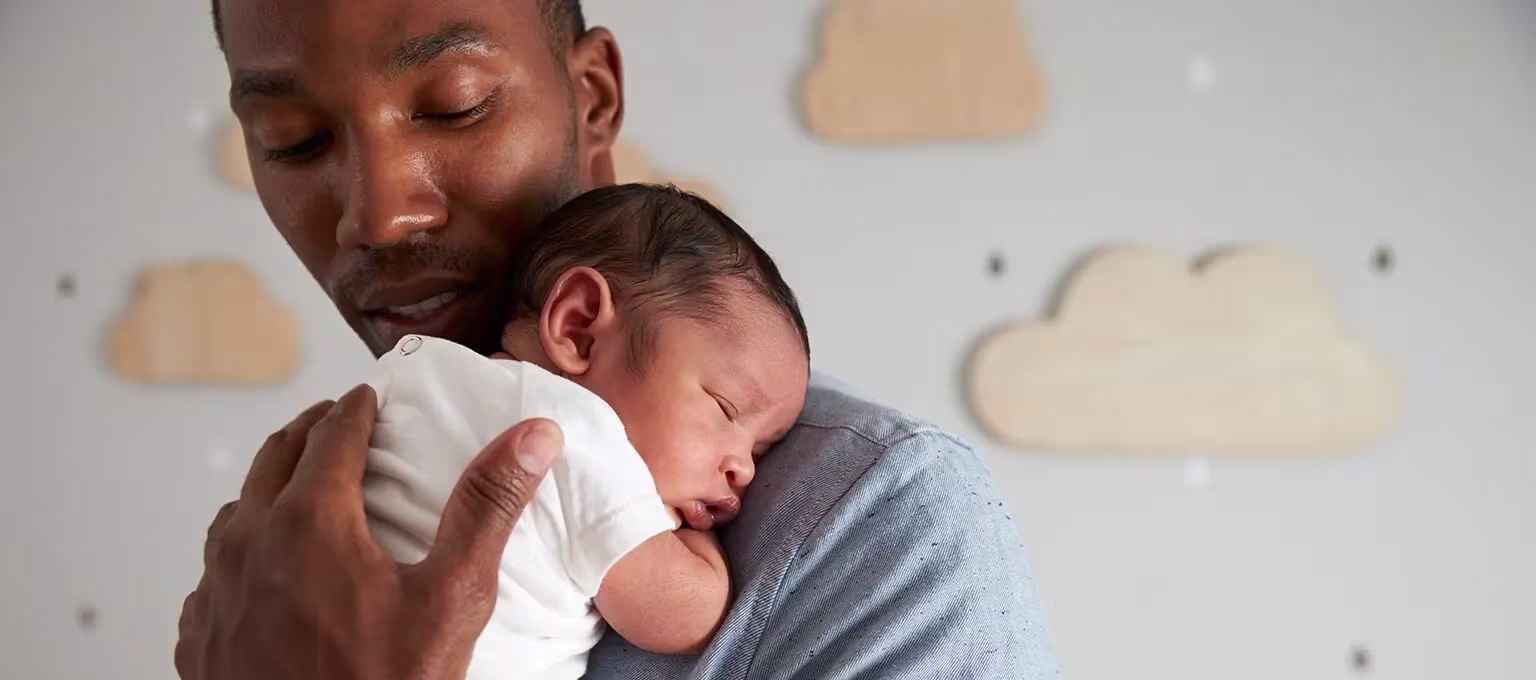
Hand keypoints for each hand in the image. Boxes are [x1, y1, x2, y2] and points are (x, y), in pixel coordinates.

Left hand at [175, 385, 563, 679]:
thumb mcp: (452, 596)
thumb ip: (487, 507)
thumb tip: (531, 437)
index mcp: (310, 522)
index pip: (331, 435)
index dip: (355, 409)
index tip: (368, 396)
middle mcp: (249, 545)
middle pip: (272, 459)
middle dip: (308, 432)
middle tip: (335, 422)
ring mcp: (217, 593)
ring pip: (235, 513)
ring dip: (268, 488)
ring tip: (299, 489)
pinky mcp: (202, 637)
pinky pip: (214, 575)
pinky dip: (241, 552)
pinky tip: (265, 572)